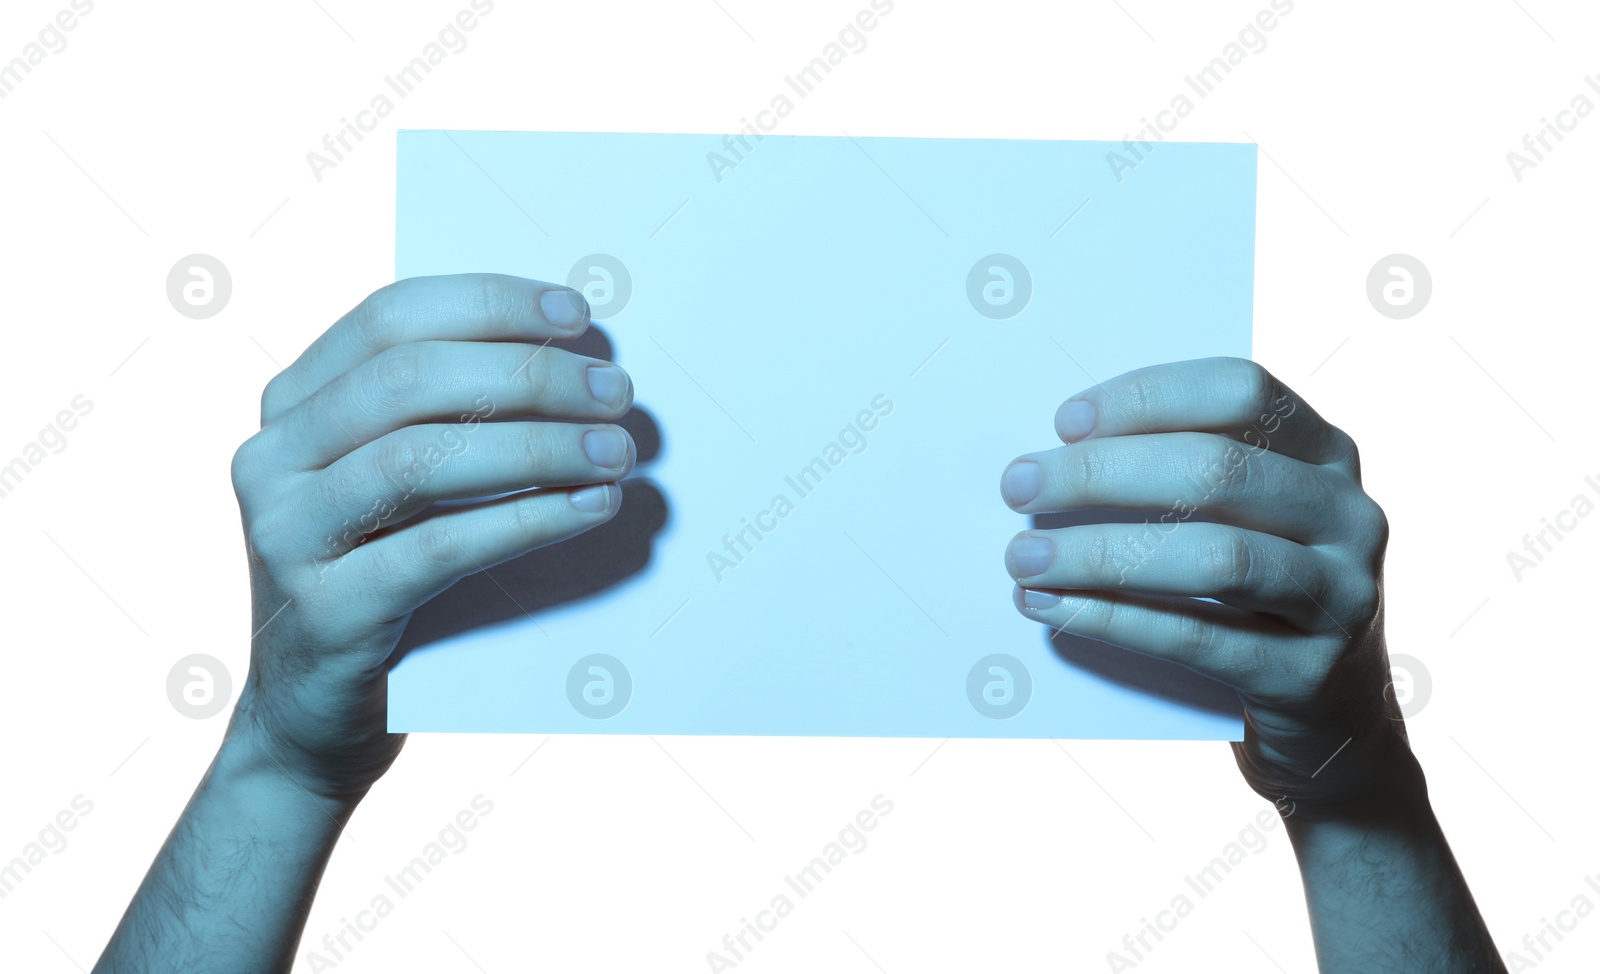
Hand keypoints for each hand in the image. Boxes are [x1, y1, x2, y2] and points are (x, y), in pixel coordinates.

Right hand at [227, 273, 636, 798]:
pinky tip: (591, 508)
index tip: (579, 315)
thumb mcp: (402, 488)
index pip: (391, 317)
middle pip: (410, 380)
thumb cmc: (386, 583)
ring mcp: (285, 535)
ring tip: (617, 452)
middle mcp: (272, 457)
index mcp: (293, 405)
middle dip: (528, 375)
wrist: (315, 723)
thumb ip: (449, 418)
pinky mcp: (325, 610)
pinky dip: (528, 520)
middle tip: (617, 392)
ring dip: (538, 446)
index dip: (490, 304)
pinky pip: (439, 548)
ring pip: (421, 458)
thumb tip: (575, 357)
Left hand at [1000, 357, 1407, 816]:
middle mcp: (1346, 515)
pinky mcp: (1308, 673)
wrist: (1330, 719)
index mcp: (1327, 454)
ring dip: (1100, 553)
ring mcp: (1341, 596)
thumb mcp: (1243, 522)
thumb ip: (1177, 480)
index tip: (1065, 423)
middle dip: (1103, 475)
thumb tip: (1052, 460)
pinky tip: (1050, 607)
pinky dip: (1111, 619)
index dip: (1148, 398)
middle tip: (1019, 487)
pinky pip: (1196, 637)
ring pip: (1214, 557)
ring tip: (1023, 557)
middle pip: (1219, 470)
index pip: (1240, 393)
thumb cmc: (1254, 599)